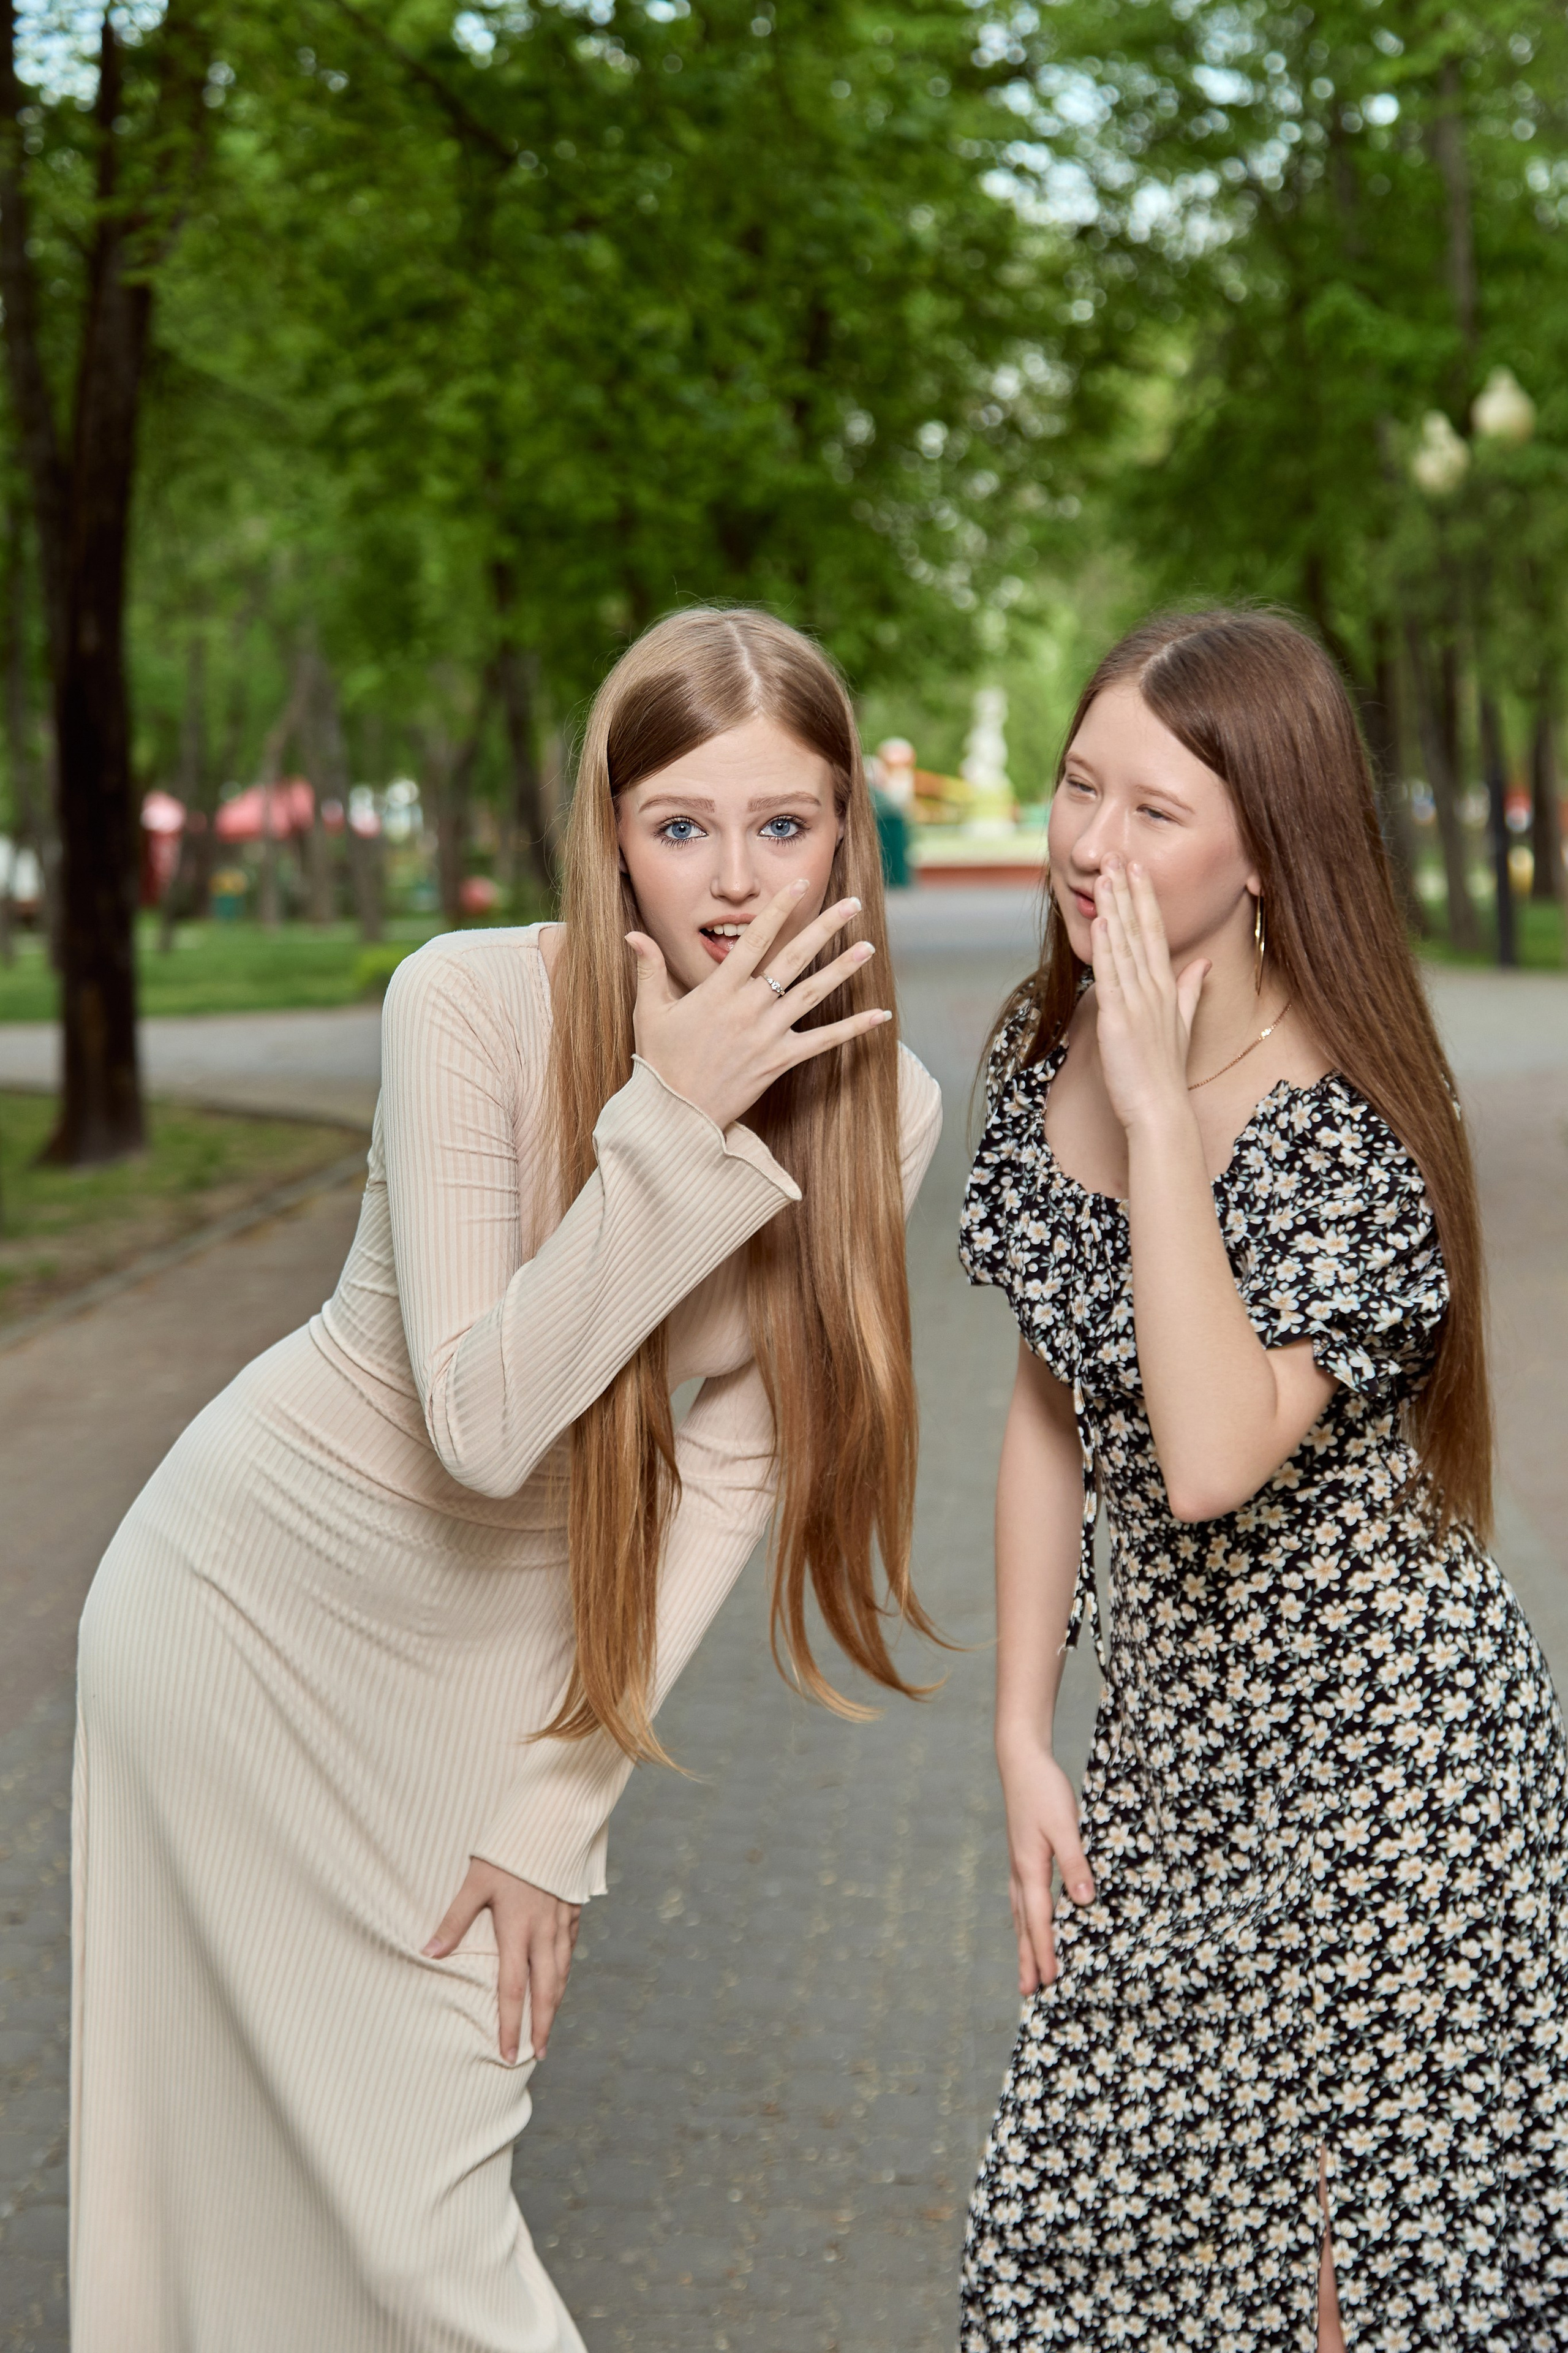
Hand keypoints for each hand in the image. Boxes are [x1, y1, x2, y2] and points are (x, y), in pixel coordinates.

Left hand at [423, 1859, 580, 2062]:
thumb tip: (428, 1953)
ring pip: (562, 1972)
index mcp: (517, 1930)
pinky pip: (570, 1948)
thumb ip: (454, 1920)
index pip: (513, 1990)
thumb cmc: (507, 1851)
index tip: (508, 2054)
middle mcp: (543, 1933)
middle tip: (538, 2054)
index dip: (511, 2026)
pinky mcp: (572, 1909)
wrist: (551, 1821)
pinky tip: (561, 1979)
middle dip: (541, 2026)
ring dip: (555, 2003)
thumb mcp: (475, 1882)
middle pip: (545, 1990)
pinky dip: (565, 1970)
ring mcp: (561, 1922)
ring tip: (548, 2026)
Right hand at [626, 880, 891, 1132]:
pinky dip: (852, 1029)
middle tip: (852, 904)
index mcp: (718, 990)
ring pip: (812, 994)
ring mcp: (767, 1034)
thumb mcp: (649, 1011)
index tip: (798, 885)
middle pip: (793, 959)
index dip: (778, 909)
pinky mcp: (779, 1061)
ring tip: (870, 947)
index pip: (753, 939)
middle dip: (824, 928)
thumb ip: (649, 969)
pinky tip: (879, 1016)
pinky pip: (822, 1041)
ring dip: (843, 969)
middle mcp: (748, 1007)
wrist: (675, 1114)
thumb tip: (633, 935)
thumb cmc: (660, 1061)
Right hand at [998, 1741, 1093, 1995]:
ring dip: (1024, 1942)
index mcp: (1030, 1869)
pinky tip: (1028, 1921)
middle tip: (1028, 1992)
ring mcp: (1017, 1863)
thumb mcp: (1065, 1825)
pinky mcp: (1021, 1854)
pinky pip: (1022, 1898)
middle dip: (1027, 1958)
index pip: (1040, 1921)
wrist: (1020, 1760)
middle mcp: (1020, 1872)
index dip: (1045, 1952)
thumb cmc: (1044, 1790)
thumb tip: (1083, 1902)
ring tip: (1024, 1967)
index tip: (1050, 1982)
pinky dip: (1025, 1919)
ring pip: (1020, 1913)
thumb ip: (1075, 1863)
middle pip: (1024, 1925)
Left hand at [1091, 857, 1208, 1136]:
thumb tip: (1204, 965)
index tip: (1137, 869)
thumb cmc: (1165, 1071)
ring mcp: (1139, 1002)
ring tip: (1106, 875)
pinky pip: (1112, 975)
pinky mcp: (1120, 1018)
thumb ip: (1191, 990)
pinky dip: (1107, 947)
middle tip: (1118, 856)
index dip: (1145, 900)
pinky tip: (1103, 921)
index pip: (1155, 933)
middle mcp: (1155, 988)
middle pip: (1141, 930)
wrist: (1160, 1108)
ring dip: (1115, 908)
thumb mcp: (1183, 1024)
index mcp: (1167, 988)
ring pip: (1125, 945)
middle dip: (1129, 892)